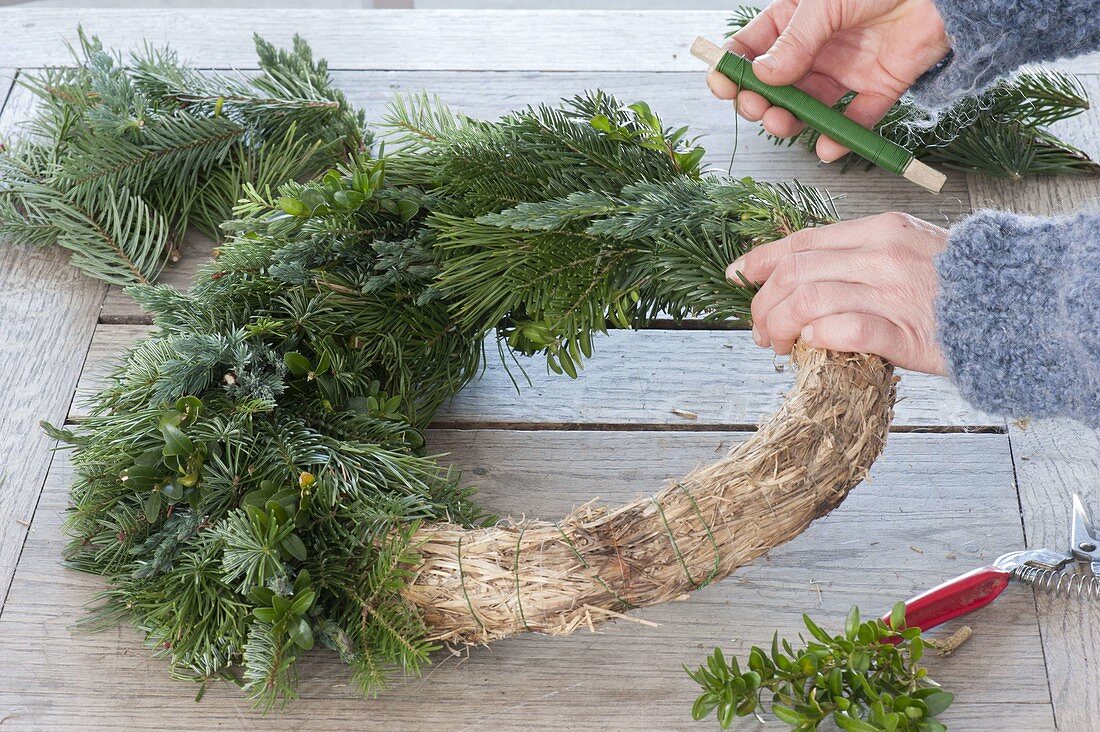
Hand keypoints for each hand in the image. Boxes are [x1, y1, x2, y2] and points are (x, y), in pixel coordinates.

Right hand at [706, 0, 949, 161]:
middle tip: (757, 109)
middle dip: (760, 101)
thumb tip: (762, 74)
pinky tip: (827, 148)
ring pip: (809, 106)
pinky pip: (854, 120)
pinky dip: (840, 139)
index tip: (722, 88)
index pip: (753, 48)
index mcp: (798, 19)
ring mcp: (846, 70)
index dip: (733, 69)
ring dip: (792, 121)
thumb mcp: (826, 3)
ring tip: (785, 125)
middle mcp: (818, 48)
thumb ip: (794, 42)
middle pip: (776, 84)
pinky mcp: (877, 89)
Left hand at [728, 212, 947, 374]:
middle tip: (760, 330)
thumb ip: (860, 258)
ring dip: (780, 327)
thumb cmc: (962, 283)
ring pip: (806, 301)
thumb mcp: (909, 249)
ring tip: (780, 345)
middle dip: (763, 305)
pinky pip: (844, 330)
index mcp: (880, 230)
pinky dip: (817, 338)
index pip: (803, 241)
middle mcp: (882, 255)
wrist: (1021, 305)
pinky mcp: (906, 332)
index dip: (761, 259)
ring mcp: (893, 292)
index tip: (737, 274)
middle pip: (793, 275)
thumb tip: (803, 279)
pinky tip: (813, 346)